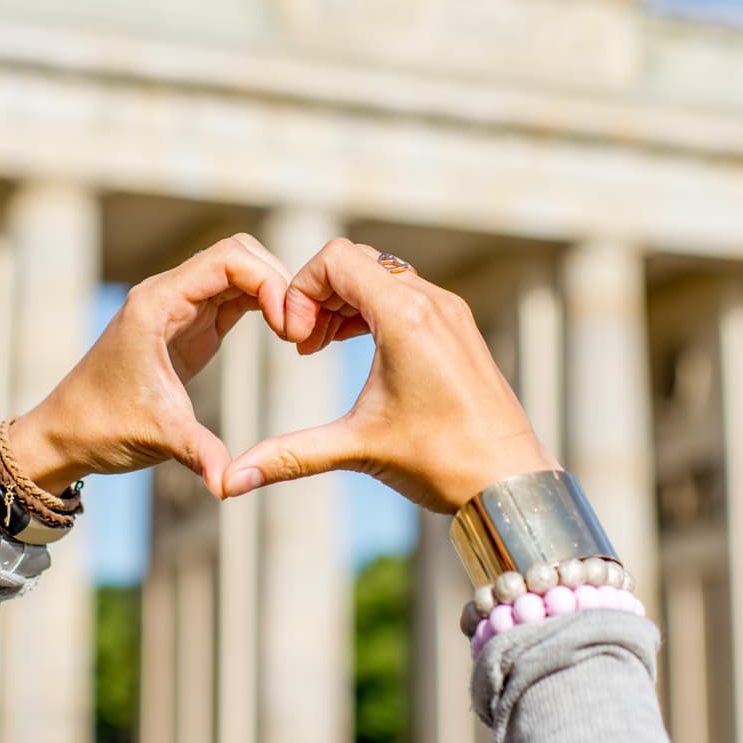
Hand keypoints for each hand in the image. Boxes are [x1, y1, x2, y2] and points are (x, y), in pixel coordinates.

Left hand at [0, 234, 290, 497]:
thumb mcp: (157, 435)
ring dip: (275, 293)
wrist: (68, 435)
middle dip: (279, 282)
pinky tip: (286, 336)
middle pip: (240, 255)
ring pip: (241, 272)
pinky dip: (266, 306)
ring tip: (299, 335)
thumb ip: (200, 453)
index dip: (268, 281)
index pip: (228, 259)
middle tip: (301, 330)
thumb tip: (230, 486)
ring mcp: (181, 307)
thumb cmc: (102, 427)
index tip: (288, 327)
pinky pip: (236, 298)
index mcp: (157, 303)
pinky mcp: (190, 326)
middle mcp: (169, 294)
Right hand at [223, 238, 559, 512]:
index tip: (294, 340)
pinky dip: (372, 311)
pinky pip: (406, 295)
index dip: (301, 289)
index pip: (336, 259)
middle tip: (302, 347)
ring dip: (343, 303)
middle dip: (318, 296)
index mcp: (406, 317)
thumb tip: (231, 481)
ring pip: (381, 277)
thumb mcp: (358, 449)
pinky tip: (355, 350)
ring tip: (320, 348)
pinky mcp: (459, 329)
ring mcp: (450, 313)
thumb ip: (289, 455)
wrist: (511, 483)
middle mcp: (432, 302)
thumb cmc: (443, 463)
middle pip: (356, 262)